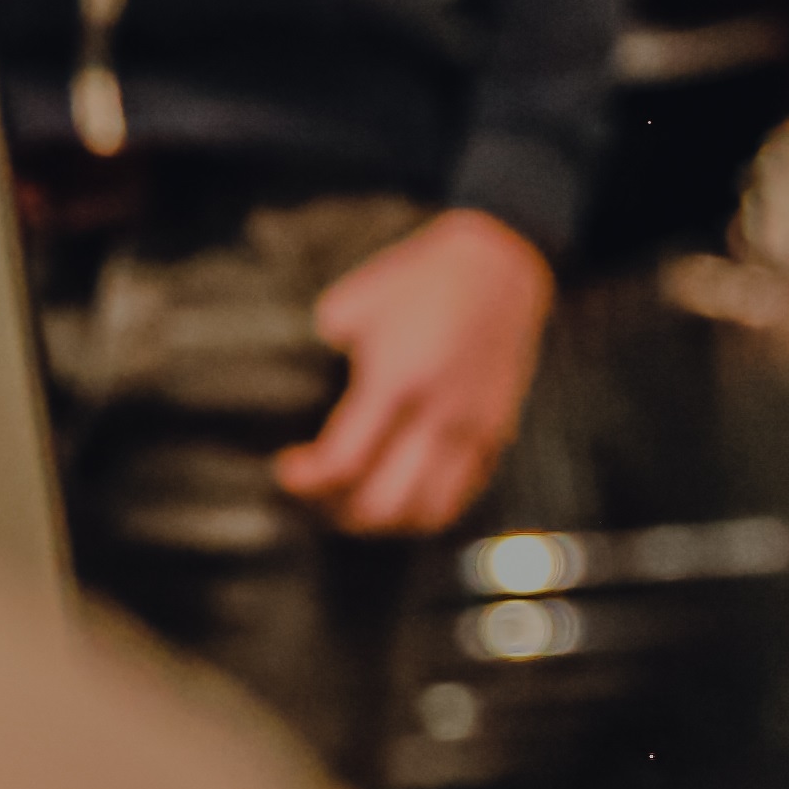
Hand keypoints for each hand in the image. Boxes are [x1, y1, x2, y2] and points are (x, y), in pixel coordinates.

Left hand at [275, 207, 554, 536]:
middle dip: (339, 511)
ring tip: (359, 503)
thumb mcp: (353, 303)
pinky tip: (403, 491)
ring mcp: (473, 429)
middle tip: (318, 494)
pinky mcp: (496, 433)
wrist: (501, 266)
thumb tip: (304, 390)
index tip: (288, 470)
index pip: (344, 462)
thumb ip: (327, 353)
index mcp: (397, 381)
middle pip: (384, 503)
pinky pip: (462, 495)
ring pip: (428, 512)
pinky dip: (427, 508)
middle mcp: (438, 415)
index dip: (306, 480)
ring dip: (386, 522)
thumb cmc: (421, 279)